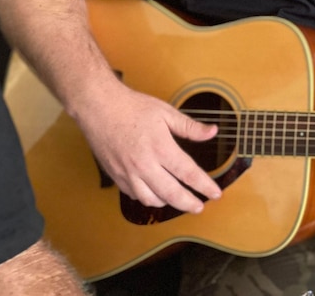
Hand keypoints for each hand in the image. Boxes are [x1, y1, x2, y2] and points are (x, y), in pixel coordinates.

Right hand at [74, 86, 220, 212]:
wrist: (98, 107)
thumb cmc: (133, 107)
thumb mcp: (166, 112)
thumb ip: (190, 127)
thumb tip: (213, 132)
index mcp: (160, 148)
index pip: (188, 173)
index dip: (204, 186)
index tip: (216, 193)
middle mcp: (144, 164)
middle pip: (171, 193)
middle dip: (188, 204)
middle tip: (199, 207)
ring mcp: (128, 172)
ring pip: (150, 200)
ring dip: (167, 203)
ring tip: (178, 201)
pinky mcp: (115, 175)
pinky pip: (133, 195)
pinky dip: (146, 198)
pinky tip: (154, 193)